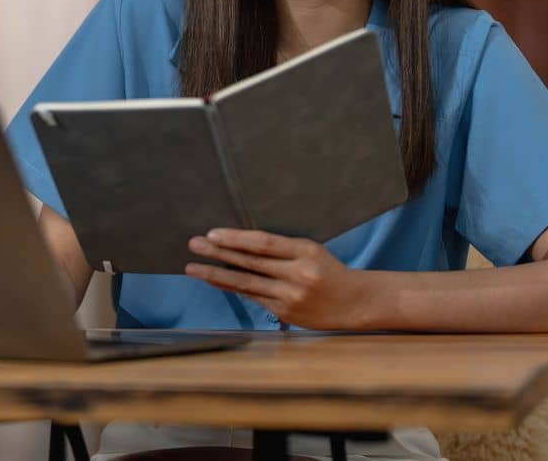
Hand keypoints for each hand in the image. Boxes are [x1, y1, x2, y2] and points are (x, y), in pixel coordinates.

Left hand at [186, 229, 377, 329]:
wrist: (354, 302)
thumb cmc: (327, 270)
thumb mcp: (310, 250)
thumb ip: (279, 249)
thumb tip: (238, 243)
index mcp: (305, 251)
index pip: (263, 243)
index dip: (236, 238)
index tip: (212, 234)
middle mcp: (297, 275)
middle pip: (250, 262)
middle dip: (218, 253)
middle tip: (193, 245)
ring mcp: (291, 297)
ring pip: (247, 284)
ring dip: (216, 275)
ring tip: (193, 268)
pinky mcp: (285, 313)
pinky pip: (254, 297)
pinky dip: (233, 288)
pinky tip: (215, 281)